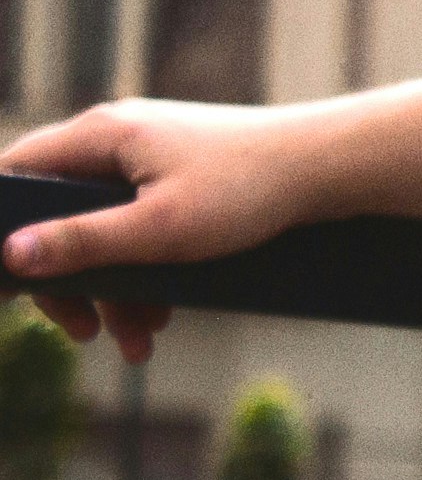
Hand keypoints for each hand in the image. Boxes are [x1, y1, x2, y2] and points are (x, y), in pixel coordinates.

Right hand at [0, 99, 326, 362]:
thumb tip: (9, 254)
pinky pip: (138, 228)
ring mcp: (149, 156)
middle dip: (71, 281)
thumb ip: (81, 241)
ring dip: (114, 289)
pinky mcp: (178, 177)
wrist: (332, 167)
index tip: (9, 286)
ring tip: (138, 343)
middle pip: (57, 215)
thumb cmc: (248, 189)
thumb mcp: (159, 228)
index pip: (17, 173)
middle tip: (83, 333)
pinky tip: (159, 320)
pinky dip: (144, 272)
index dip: (2, 227)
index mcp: (102, 136)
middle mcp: (118, 138)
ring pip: (103, 230)